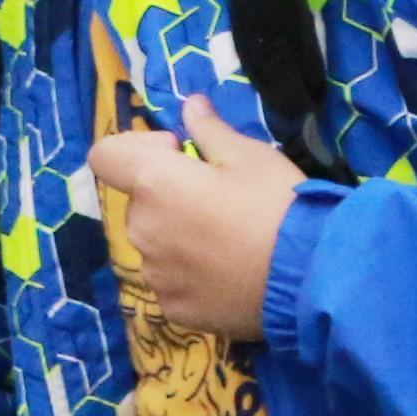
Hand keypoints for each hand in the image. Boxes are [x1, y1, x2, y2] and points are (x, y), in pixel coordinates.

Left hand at [88, 107, 304, 341]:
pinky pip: (170, 280)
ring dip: (177, 234)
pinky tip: (229, 273)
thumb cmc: (279, 206)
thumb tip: (190, 105)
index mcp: (154, 184)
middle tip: (219, 199)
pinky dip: (189, 273)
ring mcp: (156, 275)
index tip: (178, 153)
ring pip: (154, 243)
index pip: (105, 156)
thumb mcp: (250, 156)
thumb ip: (209, 131)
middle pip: (138, 202)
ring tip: (229, 240)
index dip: (136, 147)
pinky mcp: (174, 309)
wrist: (311, 282)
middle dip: (167, 193)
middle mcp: (142, 230)